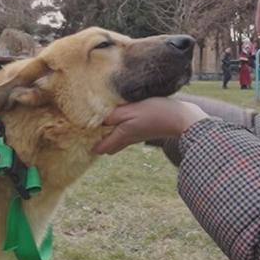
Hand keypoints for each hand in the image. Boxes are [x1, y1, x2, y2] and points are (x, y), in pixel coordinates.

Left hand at [92, 97, 206, 154]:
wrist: (180, 118)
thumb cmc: (154, 112)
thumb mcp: (129, 111)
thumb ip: (111, 116)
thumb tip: (95, 121)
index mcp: (121, 136)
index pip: (100, 148)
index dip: (89, 144)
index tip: (79, 137)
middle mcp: (127, 140)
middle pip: (108, 147)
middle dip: (98, 141)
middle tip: (88, 130)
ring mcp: (136, 137)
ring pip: (117, 141)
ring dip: (108, 135)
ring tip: (101, 123)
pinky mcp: (144, 131)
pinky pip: (126, 134)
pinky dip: (119, 130)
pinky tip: (119, 119)